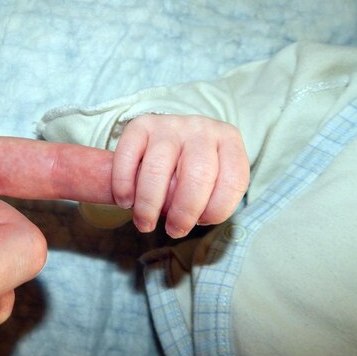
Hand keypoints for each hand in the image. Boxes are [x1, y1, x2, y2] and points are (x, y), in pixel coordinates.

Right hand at [112, 114, 248, 237]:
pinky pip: (128, 156)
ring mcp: (170, 125)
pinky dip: (124, 185)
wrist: (167, 141)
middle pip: (198, 176)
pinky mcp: (140, 125)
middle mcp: (201, 128)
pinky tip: (125, 201)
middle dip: (184, 212)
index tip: (201, 222)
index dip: (217, 210)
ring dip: (148, 205)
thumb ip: (211, 198)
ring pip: (158, 169)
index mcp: (228, 141)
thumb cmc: (192, 171)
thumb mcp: (213, 182)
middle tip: (173, 230)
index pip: (233, 181)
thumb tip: (196, 219)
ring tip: (144, 223)